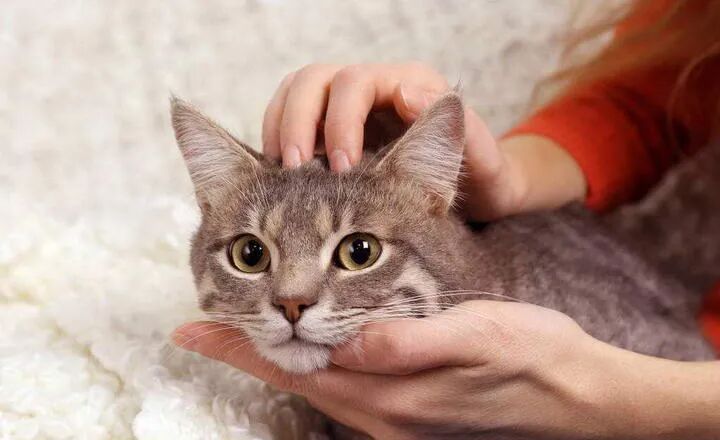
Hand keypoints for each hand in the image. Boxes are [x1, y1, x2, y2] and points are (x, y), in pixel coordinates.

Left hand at [173, 301, 719, 438]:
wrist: (575, 397)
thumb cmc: (530, 360)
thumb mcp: (474, 338)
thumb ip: (409, 344)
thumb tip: (350, 340)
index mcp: (387, 390)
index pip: (294, 366)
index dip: (240, 346)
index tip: (191, 329)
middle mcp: (380, 409)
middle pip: (292, 376)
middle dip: (245, 350)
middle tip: (201, 326)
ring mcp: (394, 412)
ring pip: (314, 381)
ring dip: (274, 357)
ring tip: (243, 333)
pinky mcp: (410, 407)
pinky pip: (343, 386)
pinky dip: (313, 364)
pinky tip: (314, 348)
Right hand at [261, 62, 531, 219]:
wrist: (483, 196)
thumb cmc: (487, 180)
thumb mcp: (487, 163)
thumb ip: (461, 132)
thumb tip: (408, 95)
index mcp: (409, 84)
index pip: (356, 83)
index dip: (340, 121)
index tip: (342, 169)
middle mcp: (375, 89)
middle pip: (315, 80)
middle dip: (300, 122)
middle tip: (296, 170)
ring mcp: (351, 108)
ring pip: (296, 94)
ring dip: (281, 128)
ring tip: (281, 173)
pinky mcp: (333, 131)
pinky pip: (293, 121)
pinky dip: (279, 141)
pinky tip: (280, 176)